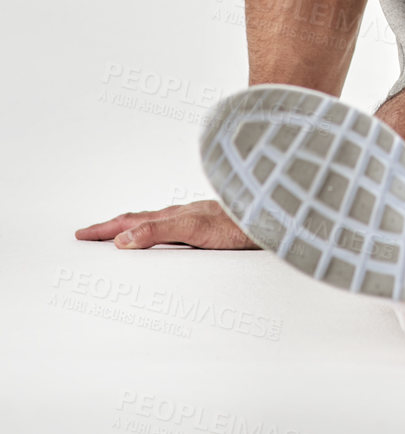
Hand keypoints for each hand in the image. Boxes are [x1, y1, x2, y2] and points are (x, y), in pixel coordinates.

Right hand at [75, 199, 257, 249]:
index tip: (81, 234)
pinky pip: (175, 230)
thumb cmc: (239, 222)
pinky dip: (157, 233)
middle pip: (140, 220)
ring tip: (118, 235)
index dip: (105, 230)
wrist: (273, 216)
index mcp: (173, 215)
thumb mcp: (194, 229)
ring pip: (157, 224)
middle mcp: (183, 215)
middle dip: (113, 228)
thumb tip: (122, 239)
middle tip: (90, 234)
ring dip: (134, 229)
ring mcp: (197, 220)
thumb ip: (159, 231)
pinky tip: (166, 238)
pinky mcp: (211, 228)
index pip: (131, 222)